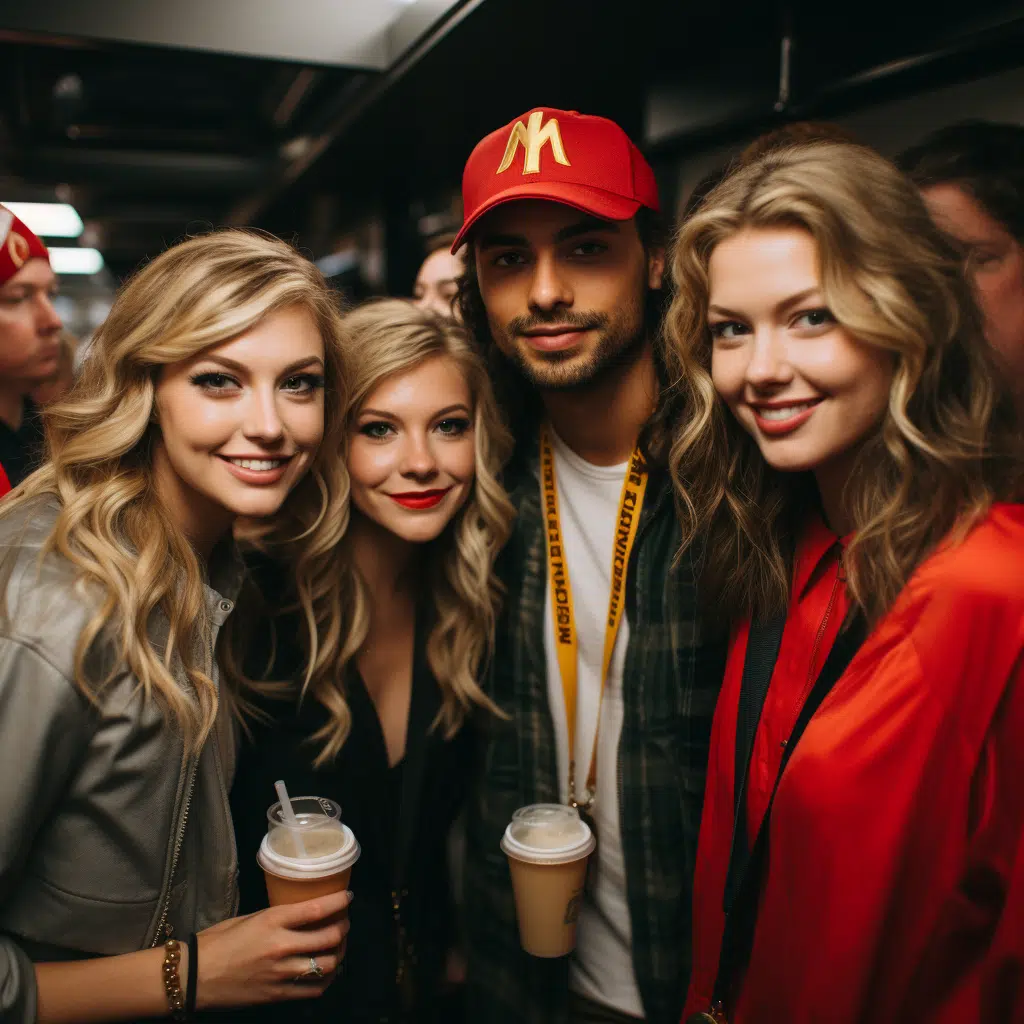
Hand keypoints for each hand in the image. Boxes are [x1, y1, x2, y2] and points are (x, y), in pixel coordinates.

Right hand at [193, 889, 352, 1008]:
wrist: (194, 977)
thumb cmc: (217, 942)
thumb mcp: (249, 918)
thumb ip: (278, 917)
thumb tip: (303, 913)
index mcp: (272, 921)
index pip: (317, 908)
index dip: (340, 902)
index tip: (348, 897)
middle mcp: (281, 946)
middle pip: (330, 937)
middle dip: (344, 927)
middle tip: (344, 922)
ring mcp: (281, 973)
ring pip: (328, 964)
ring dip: (339, 954)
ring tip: (339, 946)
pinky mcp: (278, 995)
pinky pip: (314, 989)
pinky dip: (327, 979)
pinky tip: (327, 971)